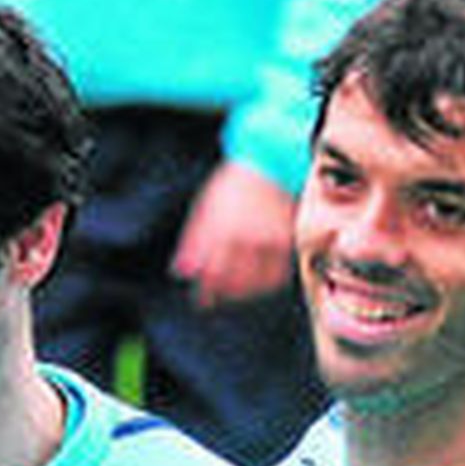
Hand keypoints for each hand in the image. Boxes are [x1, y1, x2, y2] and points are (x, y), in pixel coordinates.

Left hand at [170, 161, 295, 308]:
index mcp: (219, 227)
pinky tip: (257, 282)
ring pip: (251, 283)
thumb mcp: (205, 208)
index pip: (208, 272)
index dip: (204, 292)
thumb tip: (179, 273)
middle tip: (217, 297)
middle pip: (229, 281)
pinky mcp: (284, 242)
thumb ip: (191, 242)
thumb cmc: (232, 187)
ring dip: (241, 293)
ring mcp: (264, 240)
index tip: (201, 301)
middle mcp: (242, 235)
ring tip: (235, 291)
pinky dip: (264, 284)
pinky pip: (274, 277)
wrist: (270, 164)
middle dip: (221, 293)